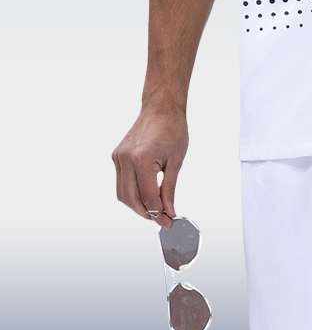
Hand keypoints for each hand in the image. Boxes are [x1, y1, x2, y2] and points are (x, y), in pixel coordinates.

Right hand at [111, 106, 187, 229]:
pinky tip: (145, 195)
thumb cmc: (172, 128)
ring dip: (137, 206)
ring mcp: (118, 157)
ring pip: (122, 194)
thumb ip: (169, 189)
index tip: (169, 221)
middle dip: (146, 214)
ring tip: (155, 210)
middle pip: (131, 200)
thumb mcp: (176, 161)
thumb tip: (169, 210)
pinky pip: (121, 182)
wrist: (161, 108)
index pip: (148, 197)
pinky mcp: (116, 156)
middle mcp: (125, 159)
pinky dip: (132, 193)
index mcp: (142, 159)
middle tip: (162, 219)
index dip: (159, 213)